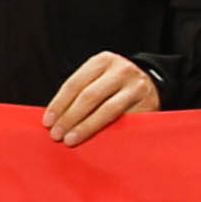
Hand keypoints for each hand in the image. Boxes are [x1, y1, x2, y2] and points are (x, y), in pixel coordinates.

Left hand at [43, 53, 160, 146]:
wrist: (152, 83)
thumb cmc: (116, 84)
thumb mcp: (99, 77)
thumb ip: (80, 91)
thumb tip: (54, 118)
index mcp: (103, 61)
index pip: (74, 84)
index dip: (59, 104)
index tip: (48, 122)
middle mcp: (121, 71)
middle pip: (89, 96)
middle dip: (70, 118)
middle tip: (57, 135)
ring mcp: (136, 87)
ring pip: (107, 110)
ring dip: (85, 127)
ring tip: (70, 139)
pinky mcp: (148, 104)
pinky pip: (123, 121)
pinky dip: (106, 132)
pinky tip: (95, 140)